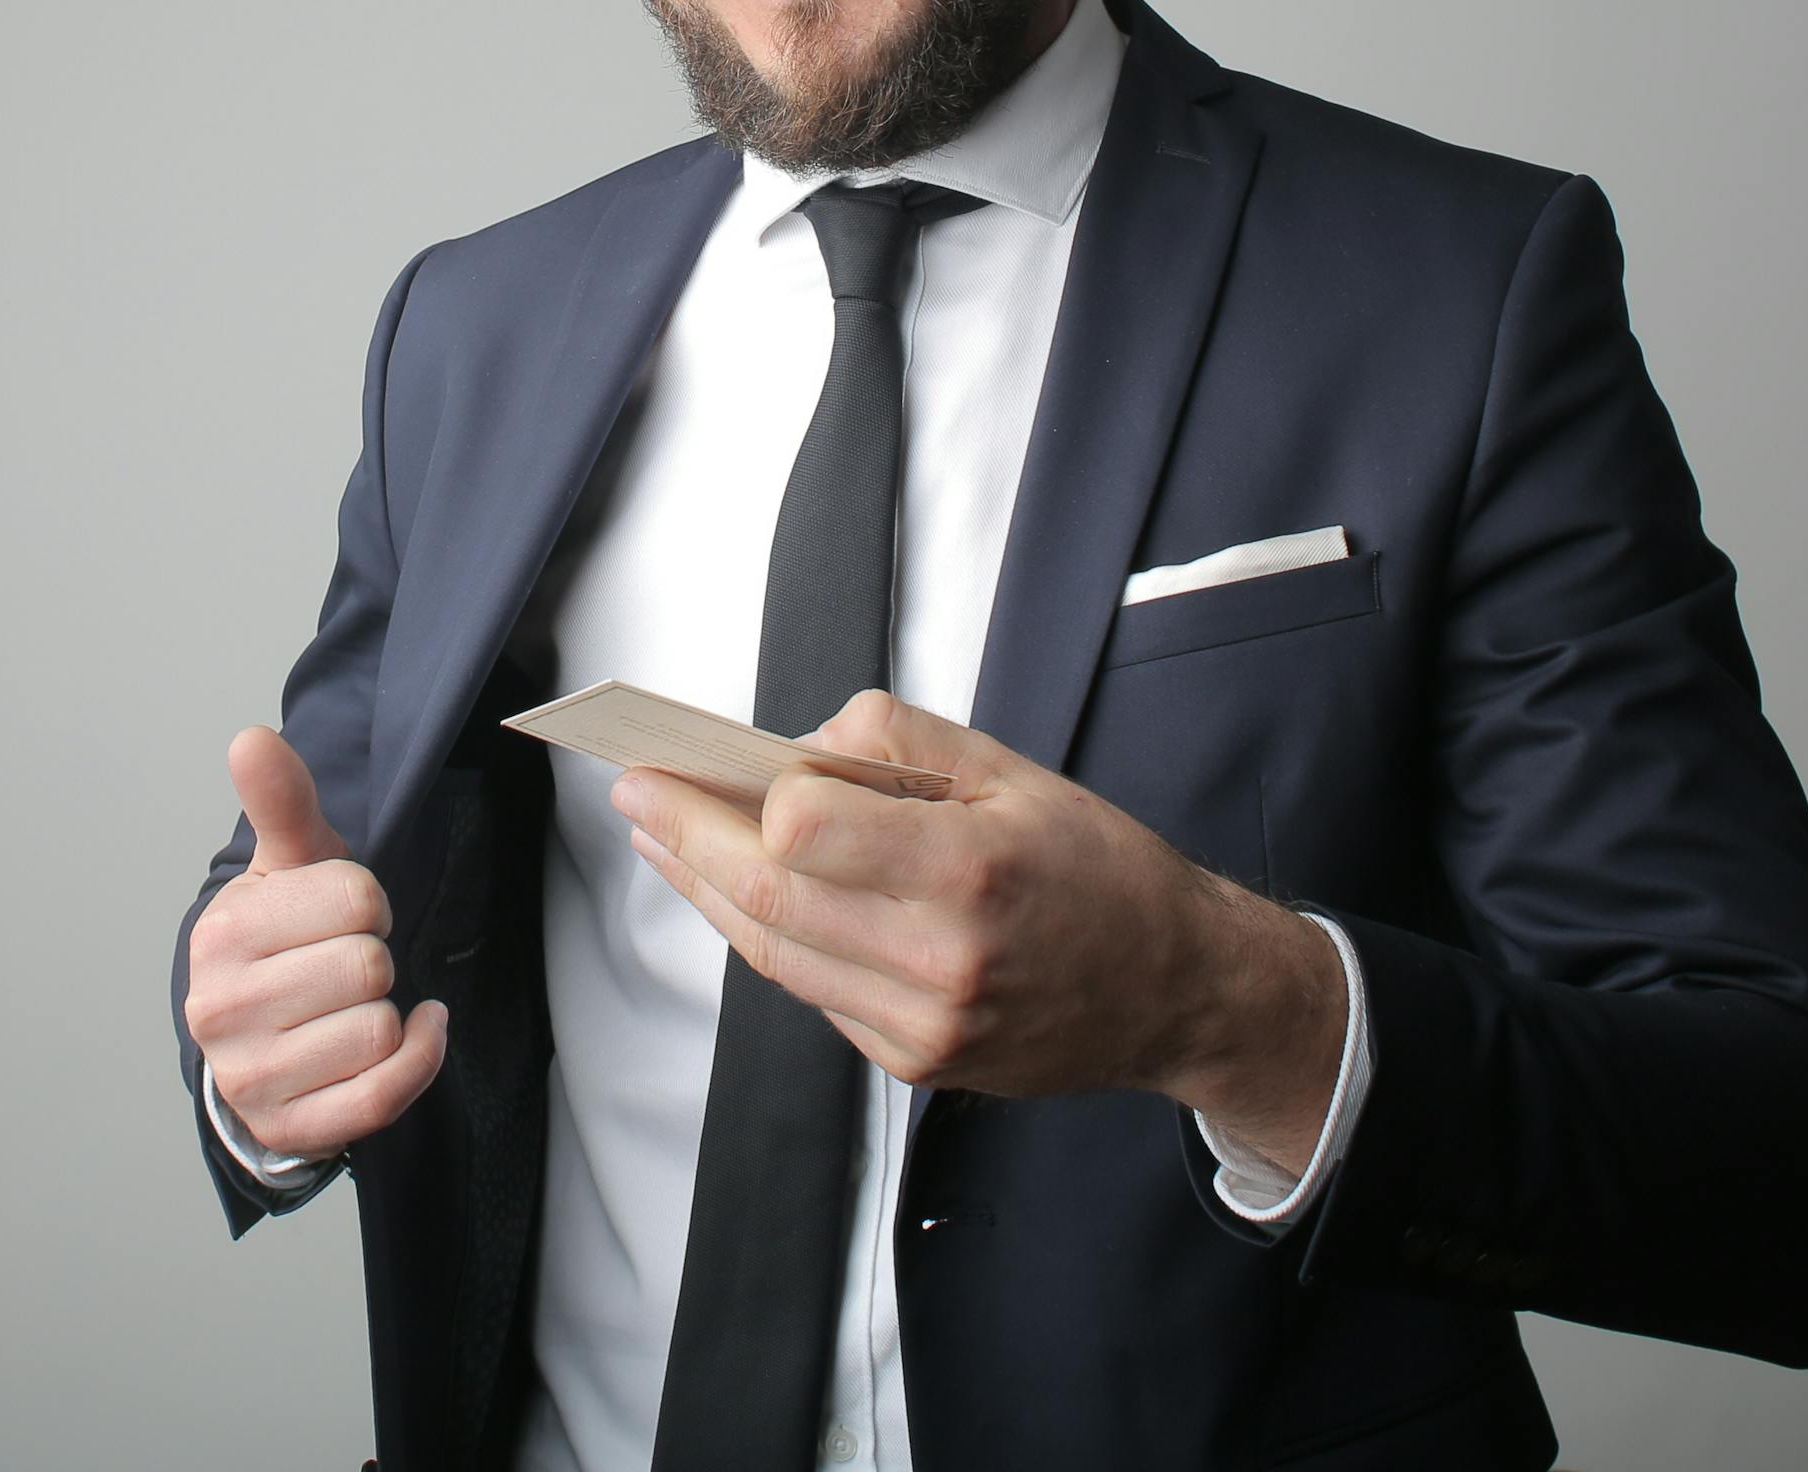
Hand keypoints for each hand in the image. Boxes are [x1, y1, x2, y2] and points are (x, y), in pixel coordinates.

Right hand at [184, 727, 447, 1161]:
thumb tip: (251, 738)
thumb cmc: (283, 939)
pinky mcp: (291, 1128)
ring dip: (387, 1014)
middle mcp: (223, 1011)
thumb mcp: (285, 864)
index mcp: (224, 934)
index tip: (340, 915)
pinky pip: (385, 1092)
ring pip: (380, 1030)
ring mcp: (253, 1078)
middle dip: (374, 958)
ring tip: (348, 1007)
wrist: (253, 1040)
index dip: (366, 901)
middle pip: (369, 967)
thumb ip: (281, 801)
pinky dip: (418, 1059)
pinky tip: (409, 1034)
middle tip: (341, 965)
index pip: (356, 898)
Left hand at [610, 691, 1343, 1171]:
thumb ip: (897, 745)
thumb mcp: (1010, 768)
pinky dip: (769, 937)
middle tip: (633, 793)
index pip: (804, 832)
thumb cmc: (1097, 864)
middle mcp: (941, 958)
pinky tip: (742, 893)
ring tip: (661, 838)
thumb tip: (796, 746)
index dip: (737, 797)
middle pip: (768, 900)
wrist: (1174, 989)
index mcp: (969, 867)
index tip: (685, 761)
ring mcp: (924, 1024)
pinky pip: (816, 992)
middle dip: (685, 841)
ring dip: (706, 892)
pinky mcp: (915, 1062)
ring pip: (776, 956)